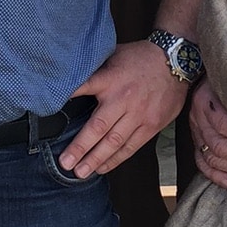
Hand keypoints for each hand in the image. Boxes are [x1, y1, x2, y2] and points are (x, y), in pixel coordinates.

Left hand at [62, 41, 187, 178]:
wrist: (177, 61)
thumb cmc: (141, 57)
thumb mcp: (115, 55)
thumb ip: (97, 70)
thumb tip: (71, 76)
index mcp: (111, 79)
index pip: (84, 88)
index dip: (67, 98)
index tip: (50, 111)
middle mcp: (123, 99)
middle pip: (98, 128)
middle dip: (81, 147)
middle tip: (66, 163)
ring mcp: (139, 115)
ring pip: (115, 142)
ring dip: (96, 159)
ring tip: (81, 172)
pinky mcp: (151, 125)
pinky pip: (132, 146)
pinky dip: (116, 159)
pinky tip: (103, 167)